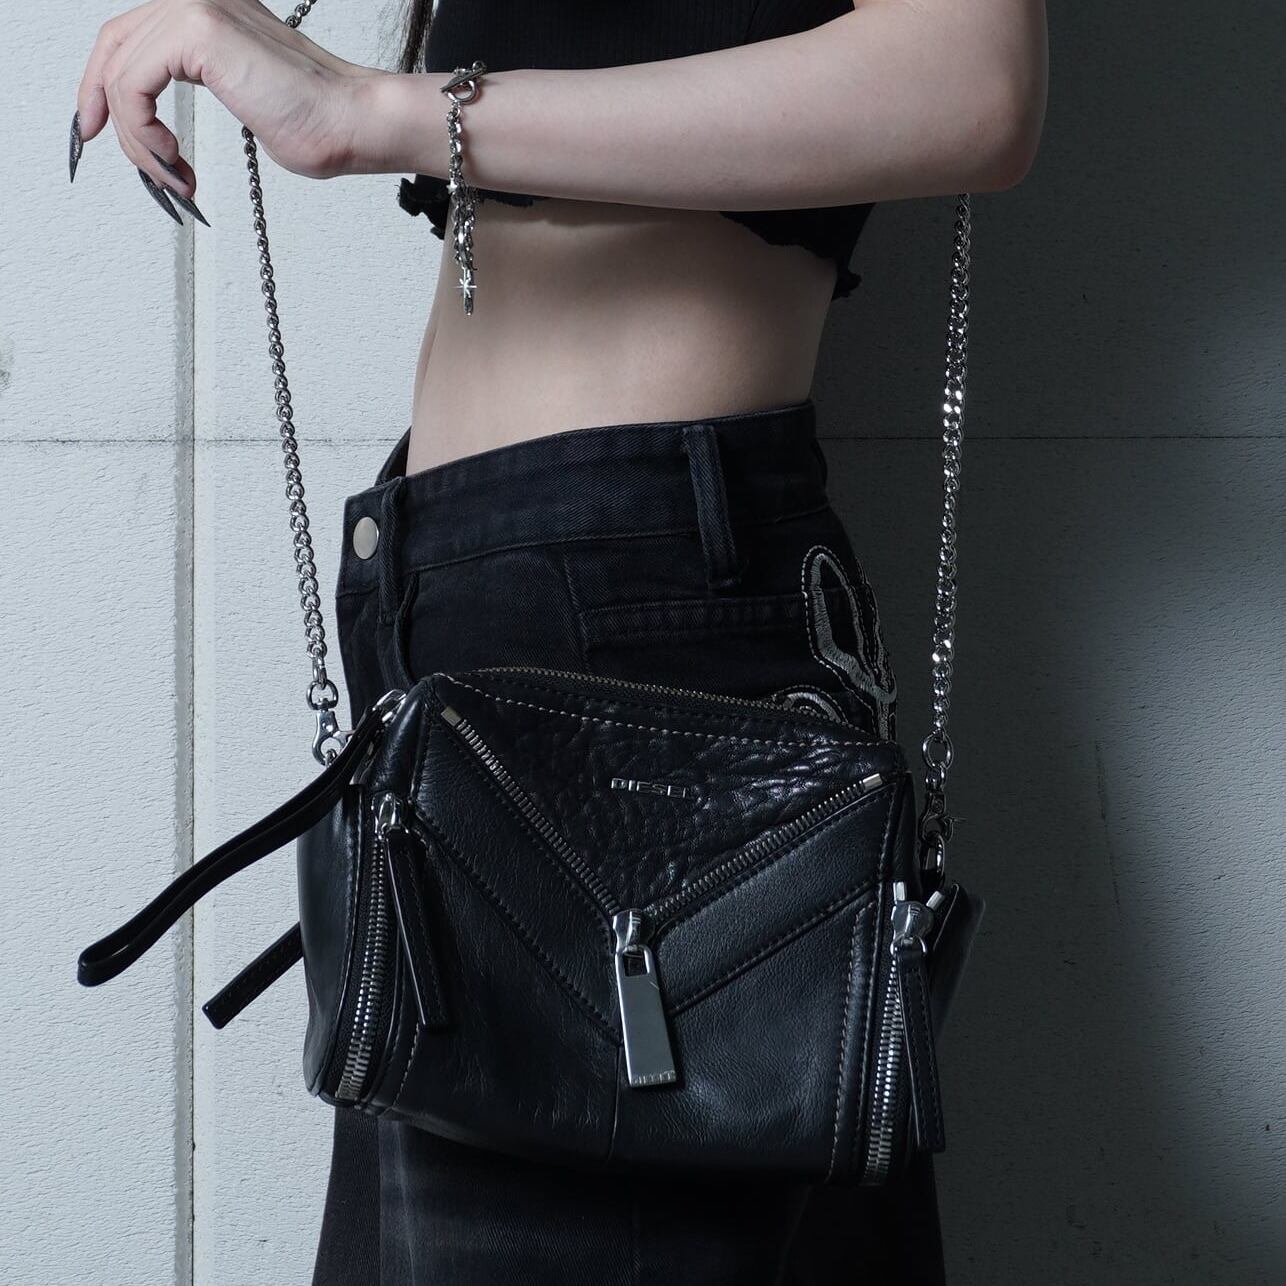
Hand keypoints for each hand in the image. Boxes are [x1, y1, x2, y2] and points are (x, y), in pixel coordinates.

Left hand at [71, 0, 384, 203]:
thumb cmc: (316, 122)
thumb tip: (160, 120)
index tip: (101, 128)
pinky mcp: (199, 30)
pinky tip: (175, 158)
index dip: (103, 83)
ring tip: (175, 175)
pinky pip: (134, 84)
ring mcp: (197, 7)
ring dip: (140, 140)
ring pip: (122, 73)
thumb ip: (203, 86)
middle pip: (115, 46)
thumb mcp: (244, 99)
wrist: (351, 123)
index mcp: (211, 12)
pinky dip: (144, 132)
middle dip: (107, 109)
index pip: (131, 36)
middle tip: (133, 160)